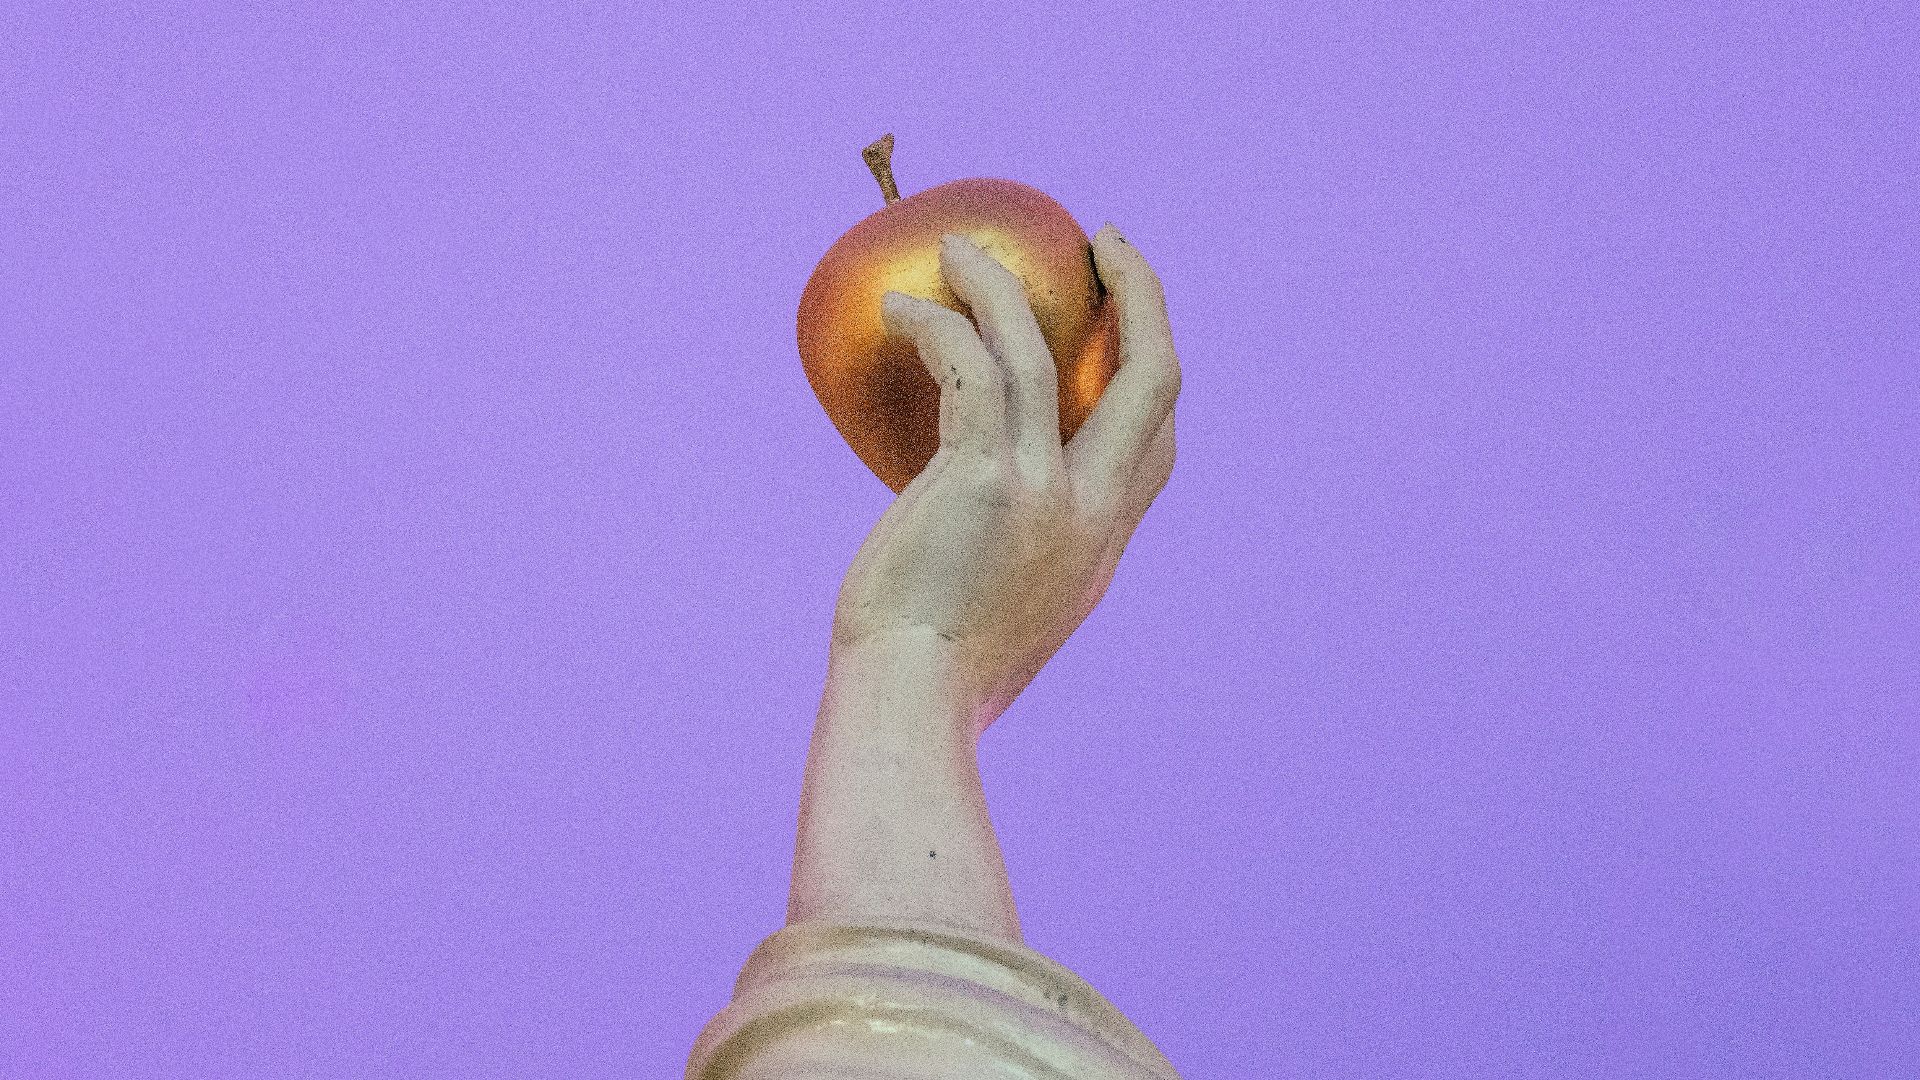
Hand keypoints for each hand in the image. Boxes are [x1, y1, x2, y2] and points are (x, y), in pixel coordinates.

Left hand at [829, 225, 1181, 736]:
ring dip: (1001, 286)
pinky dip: (935, 325)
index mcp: (1103, 544)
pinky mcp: (984, 478)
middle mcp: (1093, 512)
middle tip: (1106, 239)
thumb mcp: (1005, 618)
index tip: (1127, 319)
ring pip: (1042, 352)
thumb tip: (966, 529)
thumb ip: (1013, 563)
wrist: (913, 709)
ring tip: (958, 247)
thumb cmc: (934, 677)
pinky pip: (967, 367)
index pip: (1158, 442)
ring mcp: (1045, 492)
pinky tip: (895, 309)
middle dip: (1143, 294)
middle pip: (1154, 376)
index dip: (1152, 368)